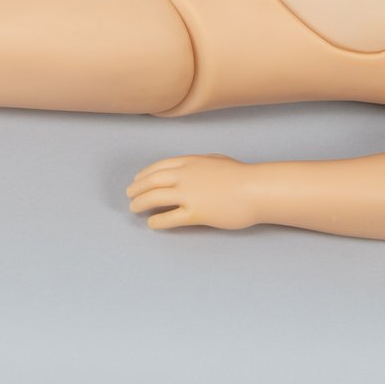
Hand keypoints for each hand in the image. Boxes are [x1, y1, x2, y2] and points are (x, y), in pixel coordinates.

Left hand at [126, 153, 258, 230]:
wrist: (254, 189)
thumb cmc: (241, 175)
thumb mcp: (217, 160)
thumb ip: (201, 163)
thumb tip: (193, 166)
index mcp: (190, 162)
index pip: (159, 167)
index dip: (144, 174)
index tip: (137, 179)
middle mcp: (184, 176)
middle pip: (152, 181)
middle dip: (137, 188)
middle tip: (129, 195)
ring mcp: (188, 194)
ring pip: (155, 198)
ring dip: (141, 203)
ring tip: (134, 209)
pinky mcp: (194, 213)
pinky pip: (169, 218)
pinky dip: (157, 221)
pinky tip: (152, 223)